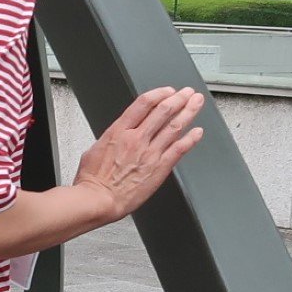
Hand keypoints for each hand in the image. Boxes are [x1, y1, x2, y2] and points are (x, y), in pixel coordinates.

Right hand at [73, 85, 206, 223]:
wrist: (99, 200)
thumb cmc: (93, 180)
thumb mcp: (94, 149)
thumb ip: (111, 139)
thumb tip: (116, 136)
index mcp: (119, 131)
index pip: (144, 103)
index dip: (159, 93)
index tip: (167, 91)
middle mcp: (137, 139)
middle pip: (163, 110)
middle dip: (179, 98)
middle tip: (187, 92)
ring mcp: (150, 153)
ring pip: (174, 126)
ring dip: (188, 112)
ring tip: (196, 103)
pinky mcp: (159, 168)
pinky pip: (179, 149)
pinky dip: (191, 139)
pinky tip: (198, 132)